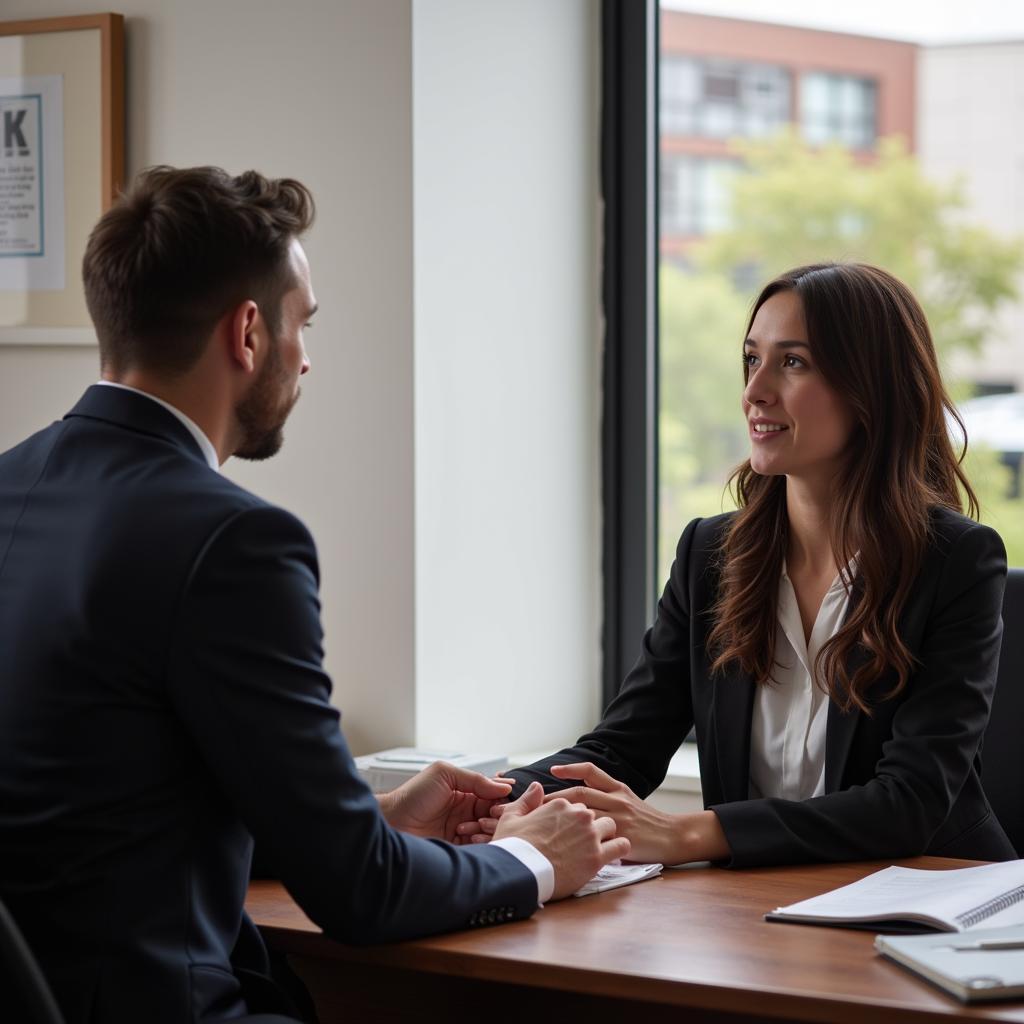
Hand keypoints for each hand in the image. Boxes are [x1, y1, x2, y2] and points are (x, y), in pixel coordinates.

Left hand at [377, 761, 512, 843]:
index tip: (501, 799)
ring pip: (488, 830)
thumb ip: (474, 778)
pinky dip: (480, 842)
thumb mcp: (444, 774)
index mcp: (464, 790)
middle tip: (488, 814)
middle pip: (493, 813)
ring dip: (486, 828)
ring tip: (475, 825)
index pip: (492, 793)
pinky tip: (472, 837)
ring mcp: (462, 828)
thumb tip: (503, 785)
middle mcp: (465, 810)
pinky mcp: (457, 847)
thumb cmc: (413, 795)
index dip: (500, 797)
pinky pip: (478, 846)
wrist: (392, 822)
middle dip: (495, 814)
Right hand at [492, 781, 630, 899]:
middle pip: (593, 814)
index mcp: (561, 804)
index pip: (576, 805)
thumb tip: (537, 786)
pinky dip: (619, 848)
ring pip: (610, 825)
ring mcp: (590, 836)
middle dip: (588, 826)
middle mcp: (579, 815)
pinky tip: (612, 854)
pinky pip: (621, 845)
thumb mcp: (512, 818)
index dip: (571, 818)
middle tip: (578, 842)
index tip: (566, 831)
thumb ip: (527, 800)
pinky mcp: (597, 857)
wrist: (519, 874)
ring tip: (596, 847)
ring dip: (605, 834)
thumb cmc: (514, 848)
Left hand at [544, 762, 730, 864]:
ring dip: (561, 816)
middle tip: (535, 804)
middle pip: (580, 794)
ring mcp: (619, 817)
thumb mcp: (629, 801)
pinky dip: (578, 837)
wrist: (672, 836)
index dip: (570, 769)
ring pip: (584, 812)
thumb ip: (607, 797)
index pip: (591, 771)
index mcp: (618, 788)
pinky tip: (564, 843)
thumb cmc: (647, 822)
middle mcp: (617, 799)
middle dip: (555, 798)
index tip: (552, 770)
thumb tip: (578, 797)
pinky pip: (595, 835)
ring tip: (542, 822)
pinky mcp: (621, 836)